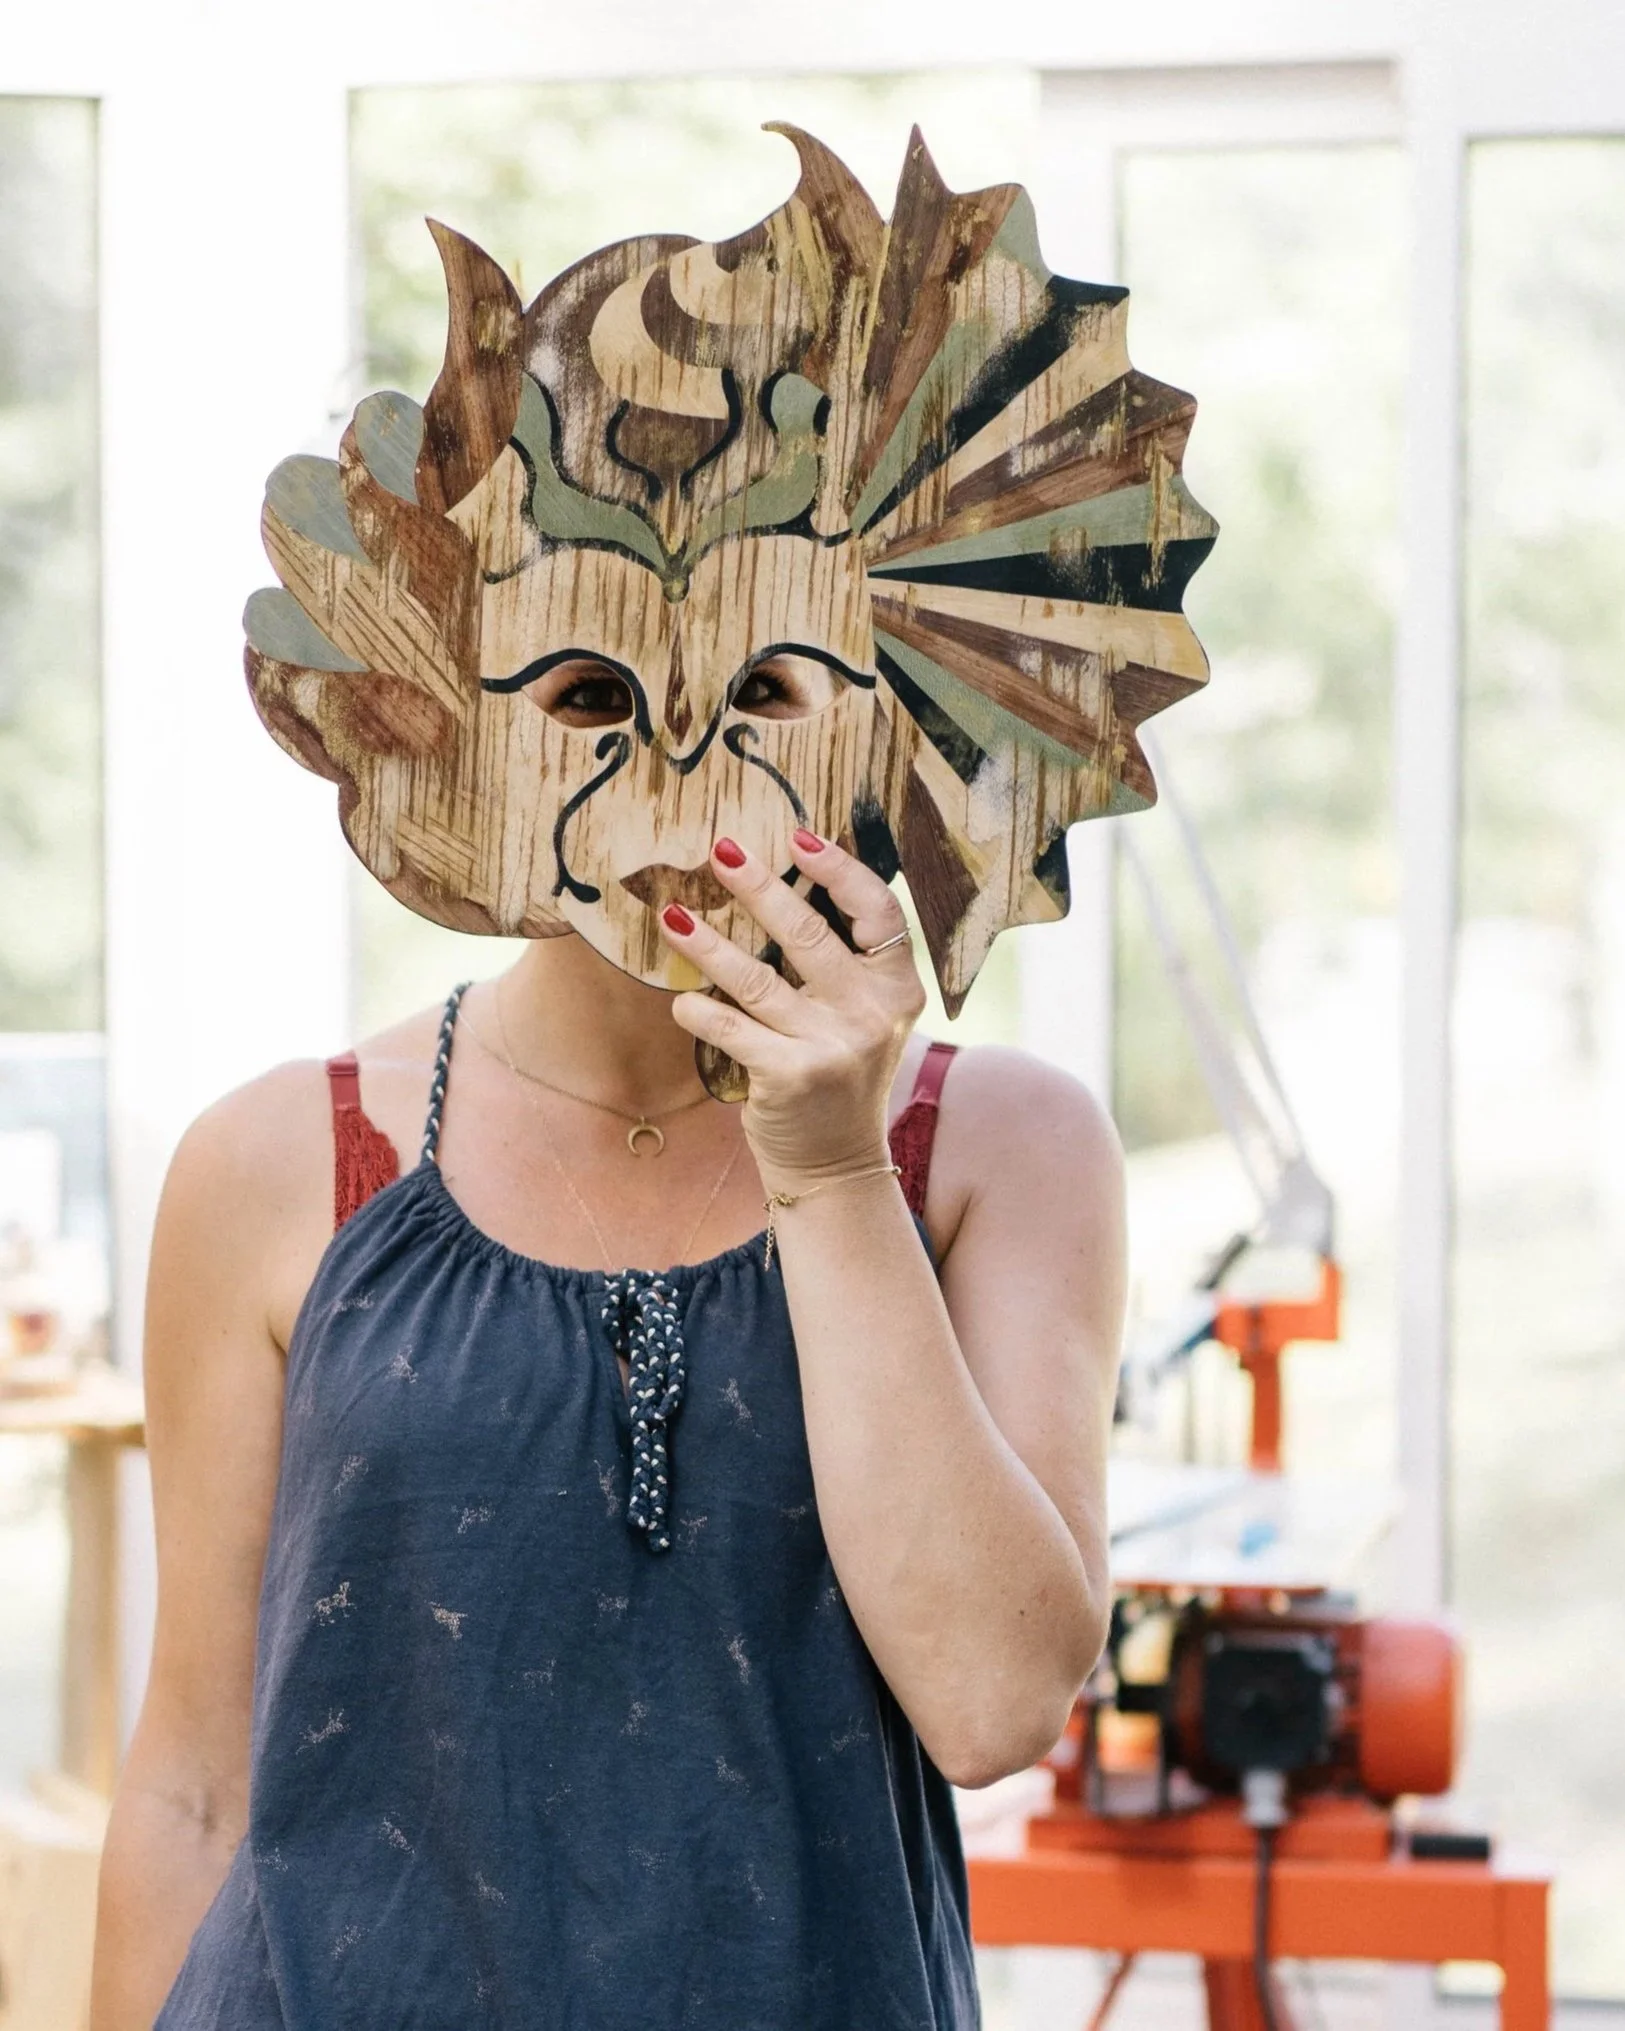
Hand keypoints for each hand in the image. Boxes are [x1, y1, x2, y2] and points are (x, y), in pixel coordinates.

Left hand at [659, 829, 927, 1186]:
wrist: (835, 1163)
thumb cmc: (837, 1072)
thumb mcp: (861, 1014)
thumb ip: (841, 962)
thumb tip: (780, 885)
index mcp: (896, 987)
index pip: (878, 911)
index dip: (839, 869)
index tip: (798, 836)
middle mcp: (871, 1013)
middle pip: (808, 933)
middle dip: (759, 886)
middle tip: (721, 850)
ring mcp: (832, 1045)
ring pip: (755, 979)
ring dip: (707, 944)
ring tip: (672, 915)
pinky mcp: (790, 1076)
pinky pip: (731, 1028)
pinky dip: (699, 1011)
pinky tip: (681, 1000)